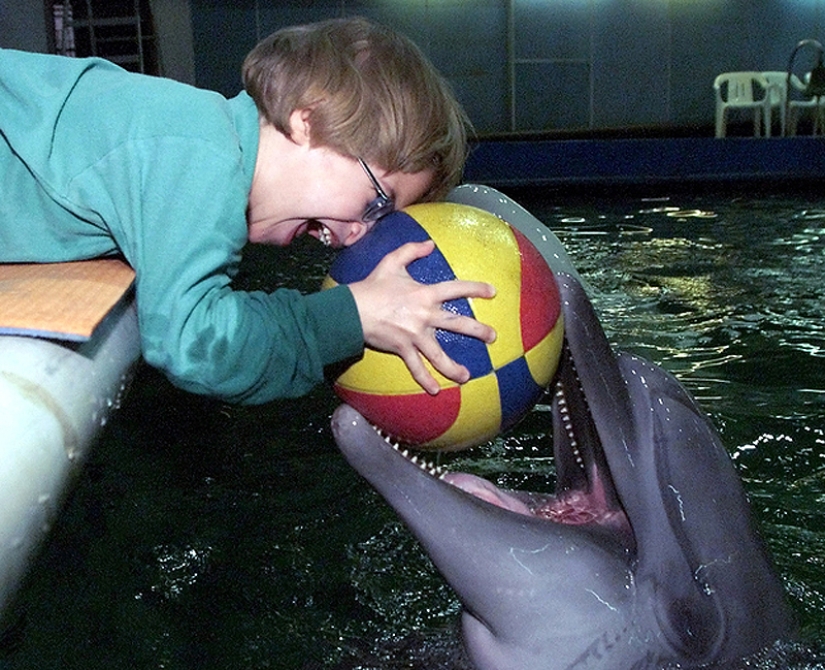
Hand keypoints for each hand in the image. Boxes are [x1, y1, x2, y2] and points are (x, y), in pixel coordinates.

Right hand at [348, 240, 496, 394]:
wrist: (353, 309)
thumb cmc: (372, 286)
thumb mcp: (391, 262)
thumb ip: (411, 250)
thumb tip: (429, 244)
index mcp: (425, 294)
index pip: (456, 289)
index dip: (475, 288)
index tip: (492, 292)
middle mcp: (424, 315)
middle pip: (457, 324)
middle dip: (478, 331)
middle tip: (492, 337)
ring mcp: (414, 334)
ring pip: (439, 354)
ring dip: (453, 367)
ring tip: (466, 376)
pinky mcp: (403, 348)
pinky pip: (416, 367)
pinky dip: (425, 380)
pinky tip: (435, 391)